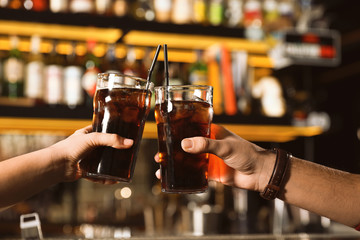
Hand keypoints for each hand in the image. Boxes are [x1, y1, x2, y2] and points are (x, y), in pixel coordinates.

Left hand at [49, 125, 133, 183]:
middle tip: (127, 153)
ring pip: (103, 162)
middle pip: (106, 148)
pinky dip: (106, 178)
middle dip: (116, 151)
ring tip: (123, 168)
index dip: (113, 131)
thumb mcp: (93, 138)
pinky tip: (113, 180)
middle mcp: (88, 146)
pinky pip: (98, 175)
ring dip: (112, 166)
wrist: (57, 165)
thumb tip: (129, 143)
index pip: (103, 130)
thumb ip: (112, 139)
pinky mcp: (86, 170)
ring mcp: (87, 159)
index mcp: (88, 134)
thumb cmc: (70, 148)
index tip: (125, 134)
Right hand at [155, 124, 273, 191]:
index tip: (164, 135)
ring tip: (162, 168)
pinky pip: (195, 174)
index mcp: (212, 133)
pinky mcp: (212, 172)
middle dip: (173, 150)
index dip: (178, 131)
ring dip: (176, 164)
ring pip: (189, 161)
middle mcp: (209, 145)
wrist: (260, 174)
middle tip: (159, 155)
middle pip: (187, 146)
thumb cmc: (248, 153)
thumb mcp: (225, 146)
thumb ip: (205, 145)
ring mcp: (209, 159)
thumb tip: (185, 145)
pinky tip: (175, 179)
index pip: (191, 128)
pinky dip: (185, 176)